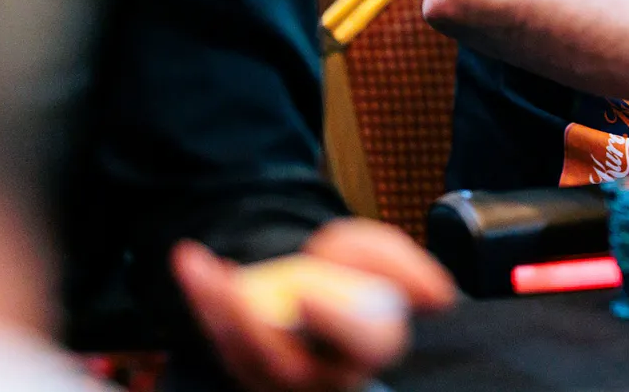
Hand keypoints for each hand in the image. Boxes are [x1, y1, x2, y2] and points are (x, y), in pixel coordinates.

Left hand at [173, 218, 457, 391]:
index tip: (310, 295)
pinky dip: (201, 298)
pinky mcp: (242, 364)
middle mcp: (325, 372)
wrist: (310, 280)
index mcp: (369, 344)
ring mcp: (277, 375)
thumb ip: (397, 264)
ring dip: (217, 308)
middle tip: (235, 287)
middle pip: (286, 364)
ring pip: (242, 355)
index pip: (364, 343)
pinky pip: (216, 339)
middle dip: (256, 326)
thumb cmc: (348, 271)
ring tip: (199, 265)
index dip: (337, 323)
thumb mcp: (374, 252)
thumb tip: (437, 295)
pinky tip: (191, 260)